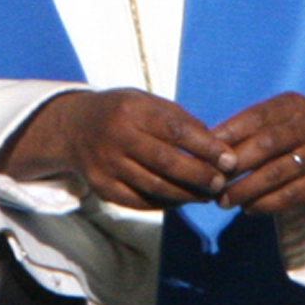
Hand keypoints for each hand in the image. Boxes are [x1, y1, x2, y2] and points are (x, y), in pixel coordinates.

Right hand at [0, 87, 228, 211]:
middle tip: (221, 183)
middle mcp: (116, 137)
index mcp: (132, 109)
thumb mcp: (146, 102)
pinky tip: (182, 199)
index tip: (229, 159)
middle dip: (200, 175)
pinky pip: (140, 201)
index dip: (206, 146)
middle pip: (166, 163)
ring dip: (187, 194)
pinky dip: (165, 203)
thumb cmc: (123, 112)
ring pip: (155, 187)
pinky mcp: (102, 187)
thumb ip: (178, 120)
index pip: (175, 130)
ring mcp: (106, 165)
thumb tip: (216, 146)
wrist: (74, 128)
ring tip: (207, 195)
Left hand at [215, 92, 304, 218]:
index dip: (227, 135)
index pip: (255, 118)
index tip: (203, 153)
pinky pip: (288, 195)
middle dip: (233, 165)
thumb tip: (202, 149)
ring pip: (274, 173)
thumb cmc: (281, 141)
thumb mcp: (268, 126)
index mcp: (291, 105)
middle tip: (211, 181)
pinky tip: (247, 207)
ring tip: (223, 200)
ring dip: (244, 190)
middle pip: (265, 145)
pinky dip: (263, 203)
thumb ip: (240, 132)